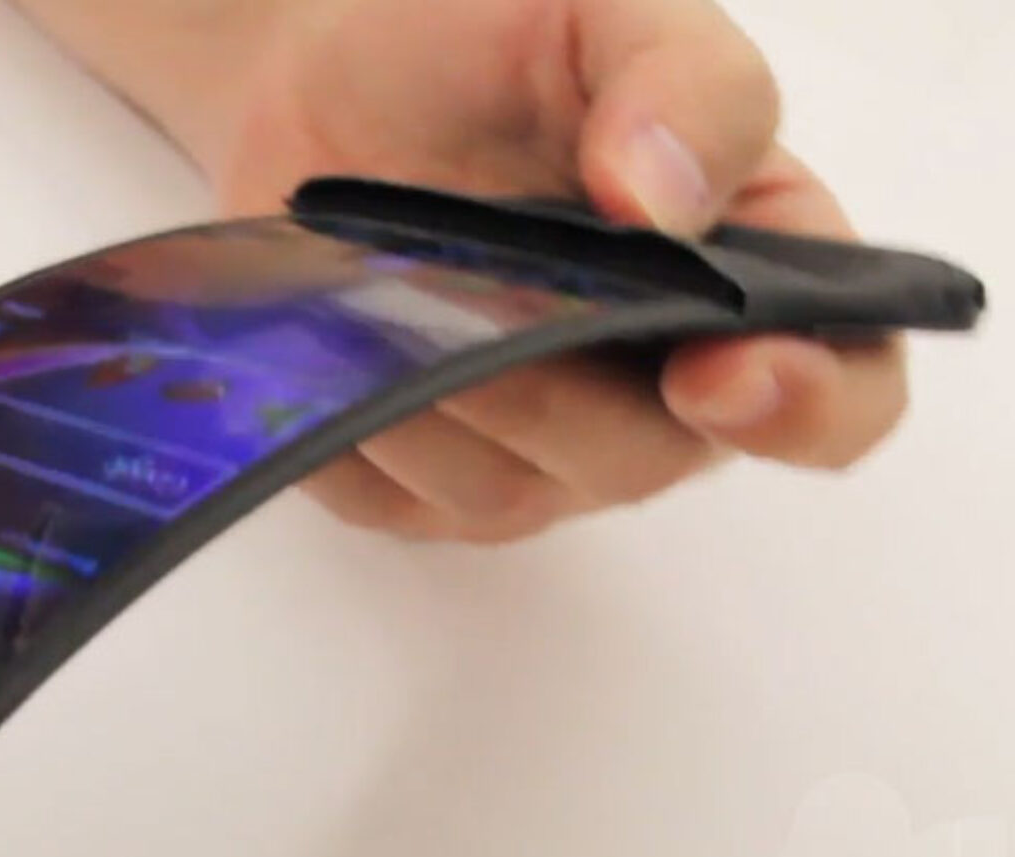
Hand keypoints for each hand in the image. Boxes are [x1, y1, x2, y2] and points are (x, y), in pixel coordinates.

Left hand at [20, 0, 908, 543]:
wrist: (325, 79)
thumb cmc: (483, 49)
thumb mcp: (607, 16)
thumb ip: (685, 85)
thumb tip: (668, 209)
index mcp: (748, 281)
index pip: (839, 400)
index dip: (803, 411)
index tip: (719, 372)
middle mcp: (650, 392)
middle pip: (643, 460)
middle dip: (551, 387)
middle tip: (472, 290)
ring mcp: (531, 454)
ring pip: (503, 493)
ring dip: (435, 397)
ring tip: (381, 291)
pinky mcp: (416, 485)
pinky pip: (390, 499)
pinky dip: (352, 424)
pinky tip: (332, 342)